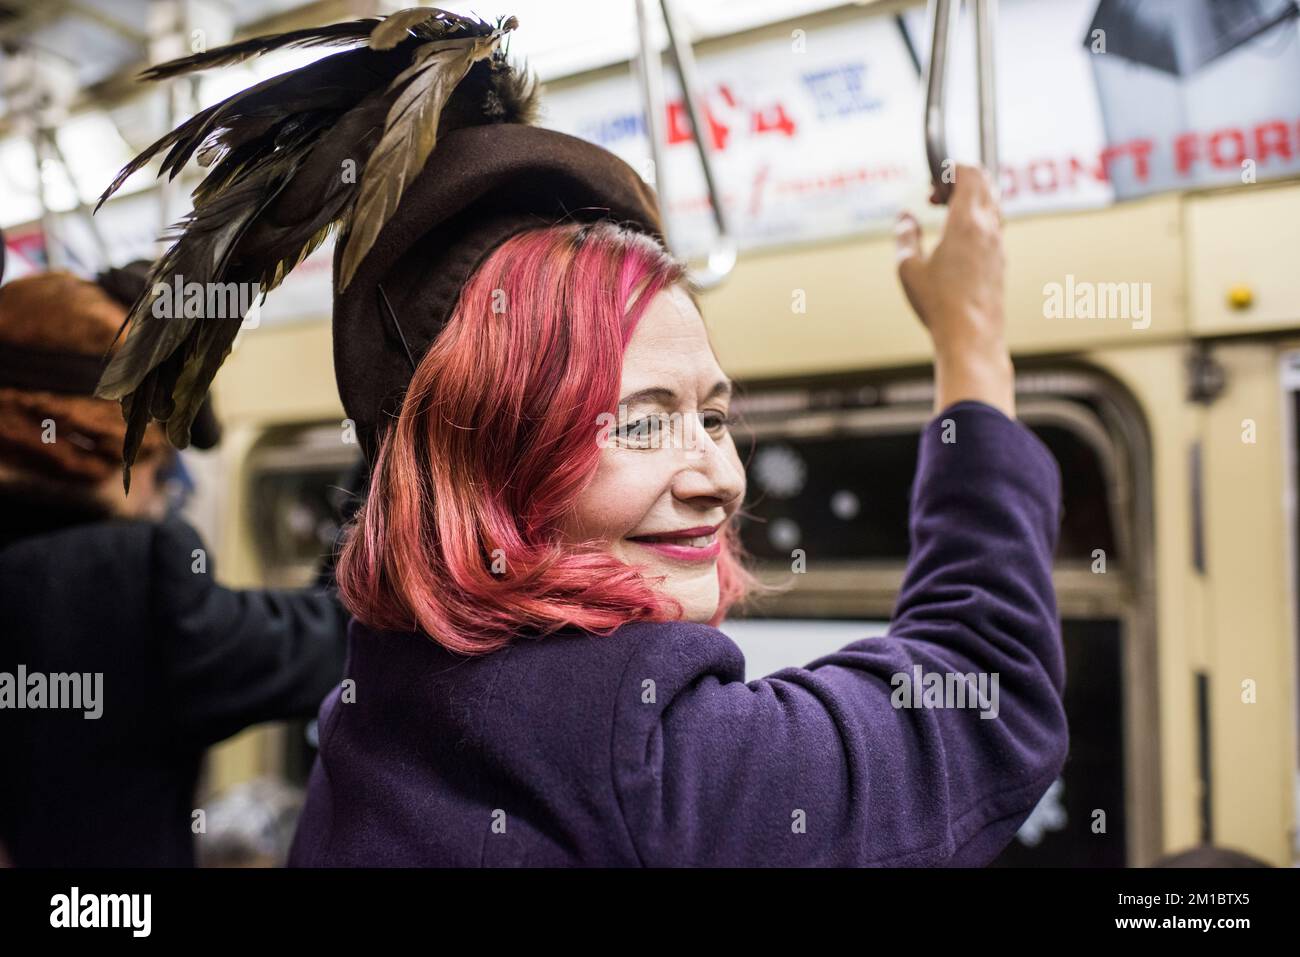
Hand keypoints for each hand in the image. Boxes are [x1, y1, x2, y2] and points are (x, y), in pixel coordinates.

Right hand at [895, 164, 1014, 418]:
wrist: (970, 337)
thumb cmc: (938, 304)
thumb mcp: (908, 267)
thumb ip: (905, 235)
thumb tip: (905, 217)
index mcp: (967, 222)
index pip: (970, 173)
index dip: (950, 169)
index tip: (931, 184)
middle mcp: (988, 229)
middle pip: (986, 184)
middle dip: (961, 181)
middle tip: (936, 197)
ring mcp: (998, 246)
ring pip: (992, 205)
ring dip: (970, 202)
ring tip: (945, 217)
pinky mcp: (1000, 263)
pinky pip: (993, 227)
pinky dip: (976, 222)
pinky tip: (956, 242)